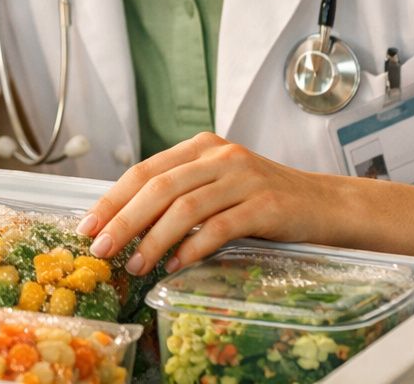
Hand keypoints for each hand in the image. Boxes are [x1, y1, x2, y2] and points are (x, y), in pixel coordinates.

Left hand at [76, 132, 336, 275]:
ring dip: (154, 239)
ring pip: (185, 207)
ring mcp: (244, 178)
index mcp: (201, 148)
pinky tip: (176, 265)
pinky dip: (193, 248)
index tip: (87, 226)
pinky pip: (220, 227)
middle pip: (158, 187)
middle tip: (102, 248)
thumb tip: (125, 225)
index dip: (113, 199)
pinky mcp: (265, 205)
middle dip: (124, 220)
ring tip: (136, 265)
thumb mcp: (218, 186)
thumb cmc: (264, 201)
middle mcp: (219, 156)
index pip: (144, 170)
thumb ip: (179, 195)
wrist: (326, 204)